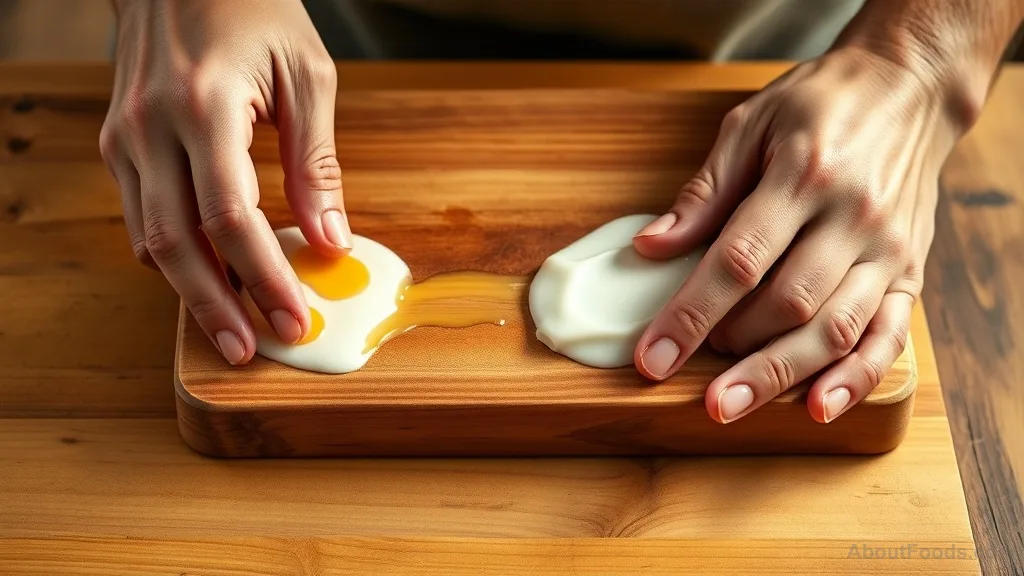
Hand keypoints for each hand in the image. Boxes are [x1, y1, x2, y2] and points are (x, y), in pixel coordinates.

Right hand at [99, 0, 350, 364]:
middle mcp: (150, 126)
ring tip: (233, 329)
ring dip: (191, 291)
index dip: (263, 278)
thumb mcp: (306, 77)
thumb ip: (316, 163)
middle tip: (251, 351)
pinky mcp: (118, 144)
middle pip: (176, 244)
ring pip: (148, 240)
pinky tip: (210, 279)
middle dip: (216, 307)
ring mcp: (124, 137)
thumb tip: (330, 241)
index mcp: (203, 105)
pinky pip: (140, 218)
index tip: (295, 318)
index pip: (229, 217)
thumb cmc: (253, 10)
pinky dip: (175, 256)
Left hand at [631, 47, 963, 423]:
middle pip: (787, 302)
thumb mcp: (750, 124)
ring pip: (834, 328)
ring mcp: (888, 249)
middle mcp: (853, 217)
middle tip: (685, 372)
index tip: (652, 357)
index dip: (690, 315)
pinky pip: (888, 336)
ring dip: (778, 374)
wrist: (908, 86)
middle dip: (730, 348)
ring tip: (728, 404)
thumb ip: (703, 193)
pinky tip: (817, 407)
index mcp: (804, 175)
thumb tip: (650, 248)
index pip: (738, 260)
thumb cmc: (819, 103)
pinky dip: (855, 378)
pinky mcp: (911, 271)